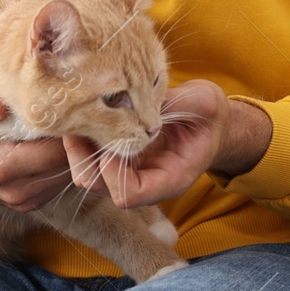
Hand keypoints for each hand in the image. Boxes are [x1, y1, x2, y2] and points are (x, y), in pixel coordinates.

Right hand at [0, 88, 73, 212]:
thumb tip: (0, 104)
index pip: (55, 152)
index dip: (69, 127)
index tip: (72, 103)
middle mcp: (15, 191)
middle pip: (67, 164)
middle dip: (76, 138)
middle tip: (79, 107)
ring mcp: (24, 201)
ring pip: (68, 174)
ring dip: (73, 150)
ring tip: (69, 121)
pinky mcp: (31, 202)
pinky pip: (61, 182)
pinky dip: (65, 162)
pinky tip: (58, 140)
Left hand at [62, 79, 271, 209]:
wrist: (211, 123)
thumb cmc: (210, 117)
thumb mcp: (205, 103)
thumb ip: (179, 103)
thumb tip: (143, 96)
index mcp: (171, 179)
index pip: (130, 194)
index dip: (113, 172)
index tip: (111, 139)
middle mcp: (147, 183)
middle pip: (102, 188)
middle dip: (85, 159)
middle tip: (79, 125)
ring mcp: (131, 172)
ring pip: (90, 176)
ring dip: (79, 150)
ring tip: (78, 117)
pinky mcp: (121, 158)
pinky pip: (92, 159)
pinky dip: (84, 142)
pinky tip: (85, 117)